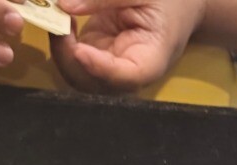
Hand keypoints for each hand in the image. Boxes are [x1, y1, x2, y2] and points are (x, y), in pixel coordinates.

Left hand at [51, 0, 205, 92]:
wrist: (178, 6)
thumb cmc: (167, 1)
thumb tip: (65, 5)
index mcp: (152, 59)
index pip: (127, 76)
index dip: (101, 69)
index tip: (80, 49)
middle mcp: (129, 72)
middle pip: (95, 84)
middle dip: (70, 59)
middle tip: (59, 23)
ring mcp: (111, 66)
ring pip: (79, 76)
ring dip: (61, 52)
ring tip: (58, 18)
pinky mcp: (98, 55)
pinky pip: (74, 61)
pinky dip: (61, 43)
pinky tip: (63, 20)